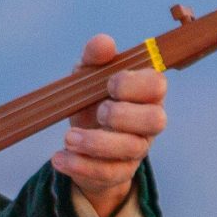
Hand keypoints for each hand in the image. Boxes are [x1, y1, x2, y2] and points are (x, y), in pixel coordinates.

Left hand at [52, 35, 166, 216]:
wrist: (81, 141)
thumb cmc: (91, 100)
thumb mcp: (87, 75)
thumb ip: (94, 57)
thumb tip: (104, 42)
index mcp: (146, 93)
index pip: (158, 85)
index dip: (133, 84)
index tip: (108, 83)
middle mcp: (149, 122)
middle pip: (155, 120)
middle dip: (122, 115)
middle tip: (97, 111)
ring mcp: (137, 149)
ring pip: (130, 149)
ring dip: (96, 143)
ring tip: (68, 137)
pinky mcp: (120, 172)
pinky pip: (108, 174)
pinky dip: (80, 166)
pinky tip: (59, 158)